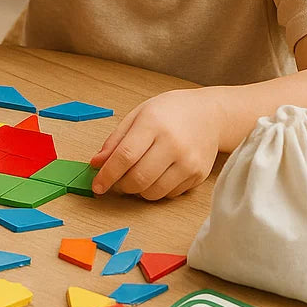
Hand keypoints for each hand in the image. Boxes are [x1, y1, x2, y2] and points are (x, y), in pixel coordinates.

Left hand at [89, 87, 222, 199]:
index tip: (97, 186)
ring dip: (137, 190)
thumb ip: (115, 140)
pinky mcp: (198, 175)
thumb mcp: (138, 115)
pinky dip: (156, 190)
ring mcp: (189, 162)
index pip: (125, 156)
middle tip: (116, 180)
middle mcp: (173, 144)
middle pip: (138, 178)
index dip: (107, 174)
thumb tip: (97, 163)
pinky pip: (169, 194)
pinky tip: (156, 174)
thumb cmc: (169, 112)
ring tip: (136, 176)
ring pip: (153, 192)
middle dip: (121, 185)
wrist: (209, 114)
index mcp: (153, 124)